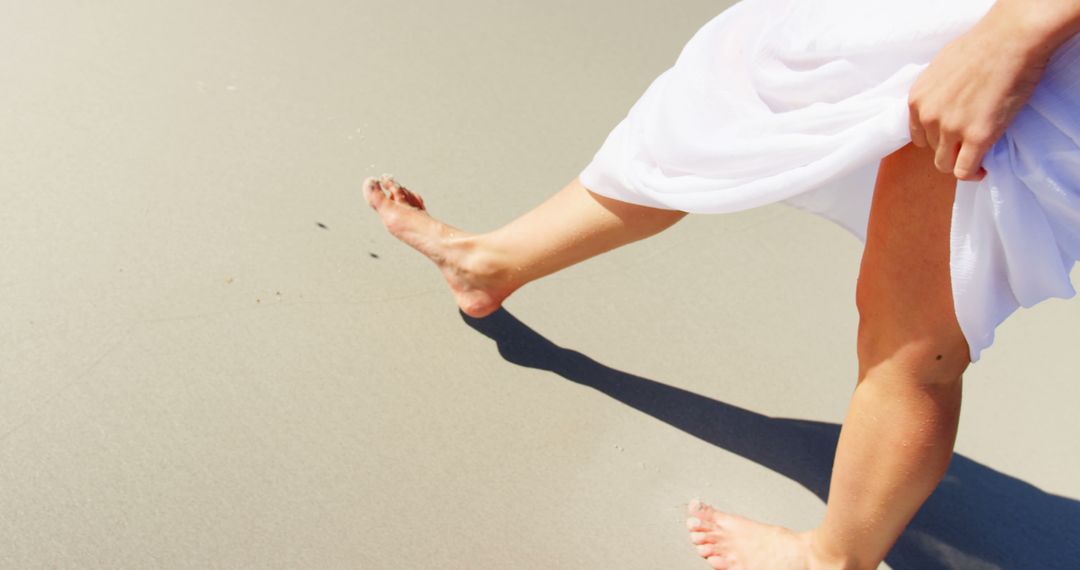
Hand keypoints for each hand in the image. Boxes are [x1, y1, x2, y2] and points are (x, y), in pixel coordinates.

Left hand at [908, 5, 1052, 180]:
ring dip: (960, 161)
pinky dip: (973, 174)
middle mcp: (929, 116)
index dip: (935, 138)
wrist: (1009, 41)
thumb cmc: (981, 46)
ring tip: (977, 155)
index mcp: (917, 99)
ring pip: (945, 163)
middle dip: (950, 147)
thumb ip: (935, 90)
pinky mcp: (976, 137)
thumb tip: (943, 99)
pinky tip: (983, 169)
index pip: (918, 134)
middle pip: (933, 149)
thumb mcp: (941, 67)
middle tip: (970, 141)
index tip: (951, 136)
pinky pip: (964, 170)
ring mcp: (951, 128)